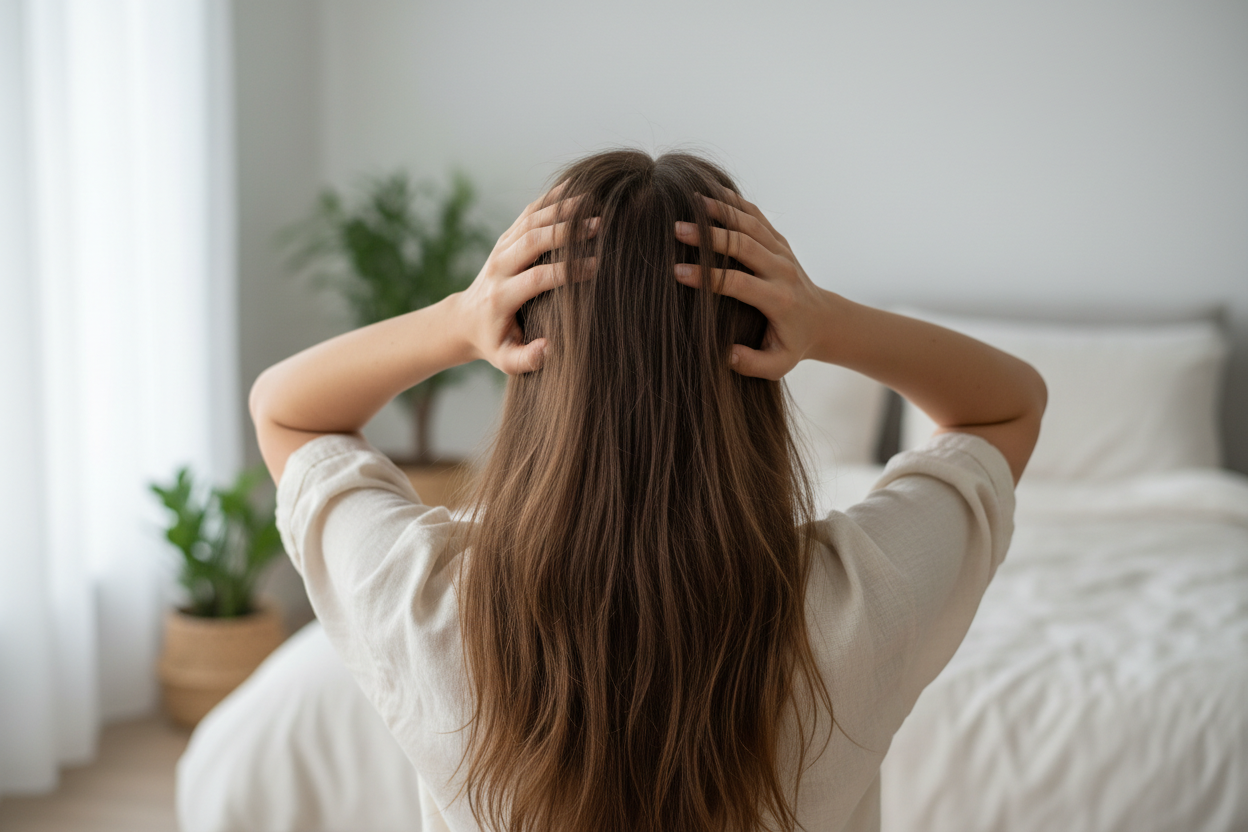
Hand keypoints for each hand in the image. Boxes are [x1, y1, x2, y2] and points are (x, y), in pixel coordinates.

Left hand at [454, 184, 596, 373]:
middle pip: (533, 240)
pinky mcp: (504, 238)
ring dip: (561, 209)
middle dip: (566, 231)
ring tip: (593, 202)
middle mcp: (499, 267)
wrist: (464, 321)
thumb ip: (528, 360)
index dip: (567, 270)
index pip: (538, 277)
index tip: (597, 266)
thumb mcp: (506, 361)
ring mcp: (500, 249)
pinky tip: (574, 187)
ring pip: (530, 220)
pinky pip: (528, 212)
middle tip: (599, 225)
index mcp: (502, 296)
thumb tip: (550, 349)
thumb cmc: (494, 343)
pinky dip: (550, 199)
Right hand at [673, 193, 831, 378]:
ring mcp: (782, 252)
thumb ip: (751, 363)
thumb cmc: (794, 344)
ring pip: (750, 222)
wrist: (824, 321)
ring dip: (720, 210)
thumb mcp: (778, 364)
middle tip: (676, 230)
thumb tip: (725, 354)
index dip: (706, 276)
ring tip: (689, 201)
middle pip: (743, 244)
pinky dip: (734, 202)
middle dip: (708, 236)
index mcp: (778, 299)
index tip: (677, 272)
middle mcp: (782, 270)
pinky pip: (756, 215)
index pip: (737, 282)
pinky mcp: (780, 241)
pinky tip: (711, 192)